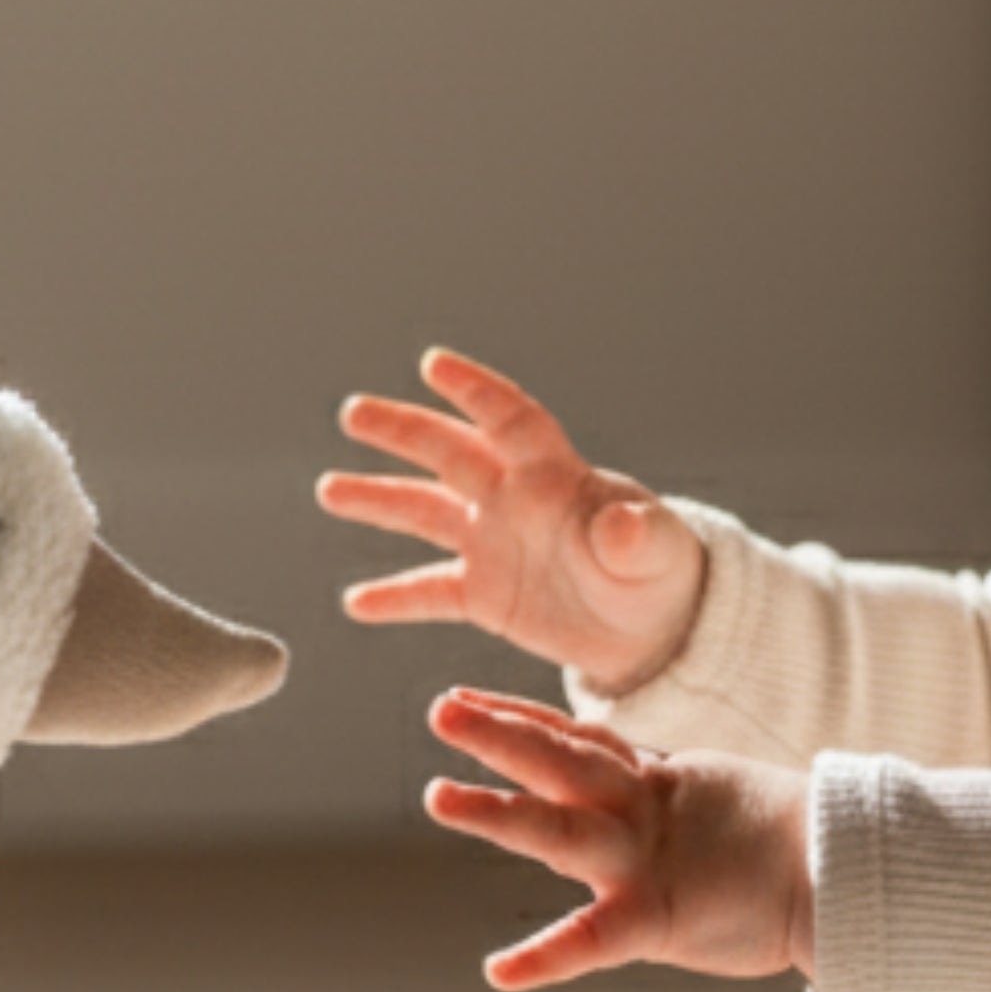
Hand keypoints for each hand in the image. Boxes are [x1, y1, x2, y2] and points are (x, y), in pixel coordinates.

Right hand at [318, 348, 705, 693]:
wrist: (652, 627)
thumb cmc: (661, 576)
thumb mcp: (656, 556)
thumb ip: (636, 538)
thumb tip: (624, 526)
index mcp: (556, 476)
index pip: (511, 420)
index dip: (476, 391)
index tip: (432, 364)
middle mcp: (513, 499)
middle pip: (450, 453)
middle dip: (403, 431)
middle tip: (353, 413)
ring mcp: (493, 543)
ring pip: (425, 512)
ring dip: (378, 499)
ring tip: (329, 491)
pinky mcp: (484, 594)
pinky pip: (430, 591)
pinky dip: (395, 597)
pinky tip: (356, 603)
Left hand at [424, 689, 810, 991]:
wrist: (847, 880)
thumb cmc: (791, 854)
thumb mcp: (717, 810)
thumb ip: (672, 801)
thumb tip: (654, 791)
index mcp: (655, 786)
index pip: (579, 739)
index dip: (522, 717)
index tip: (468, 697)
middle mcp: (639, 814)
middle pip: (558, 763)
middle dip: (499, 737)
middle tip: (441, 709)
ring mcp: (643, 860)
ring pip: (557, 828)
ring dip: (496, 812)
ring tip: (438, 796)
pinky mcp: (656, 918)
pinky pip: (591, 941)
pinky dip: (544, 960)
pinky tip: (500, 974)